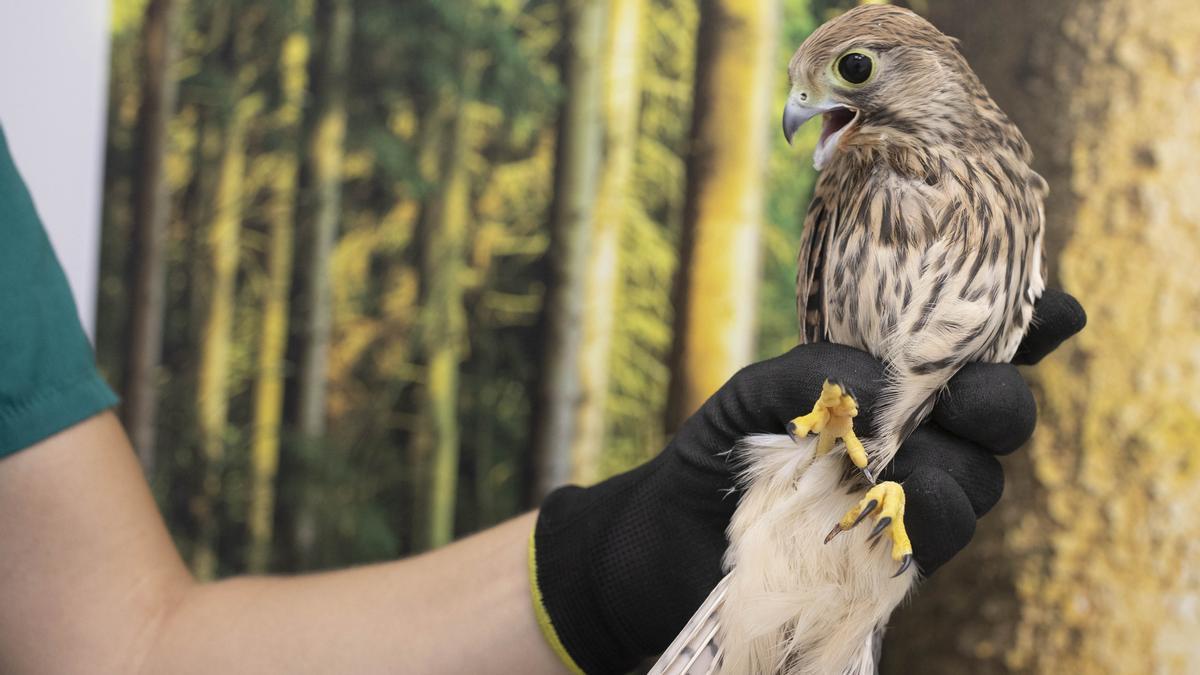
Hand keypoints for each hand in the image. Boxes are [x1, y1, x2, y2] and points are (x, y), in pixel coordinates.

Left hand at [531, 289, 1084, 673]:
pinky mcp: (896, 554)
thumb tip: (885, 382)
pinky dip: (937, 515)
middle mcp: (918, 436)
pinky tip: (917, 501)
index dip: (1024, 329)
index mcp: (891, 381)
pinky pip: (942, 535)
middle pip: (995, 414)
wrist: (670, 537)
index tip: (1057, 313)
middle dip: (998, 400)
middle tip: (974, 397)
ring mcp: (912, 496)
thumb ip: (814, 374)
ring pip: (978, 478)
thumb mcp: (752, 394)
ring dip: (960, 466)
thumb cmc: (718, 451)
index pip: (972, 351)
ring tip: (915, 464)